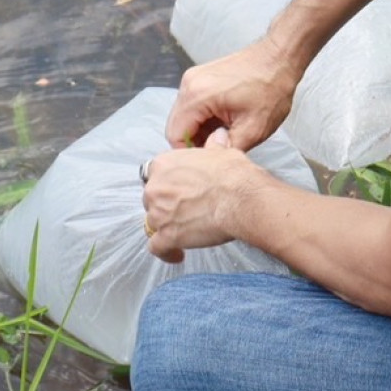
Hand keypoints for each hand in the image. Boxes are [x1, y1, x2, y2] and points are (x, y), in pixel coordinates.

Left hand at [142, 145, 268, 264]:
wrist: (240, 198)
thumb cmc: (233, 175)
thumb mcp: (222, 152)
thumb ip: (213, 146)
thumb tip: (218, 137)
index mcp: (165, 164)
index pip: (153, 174)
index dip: (165, 183)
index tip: (176, 189)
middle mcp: (156, 187)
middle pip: (150, 199)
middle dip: (164, 205)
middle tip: (183, 210)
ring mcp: (159, 213)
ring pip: (152, 223)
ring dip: (165, 227)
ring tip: (182, 232)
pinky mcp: (167, 236)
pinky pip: (157, 247)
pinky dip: (165, 252)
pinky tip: (176, 253)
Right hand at [166, 36, 302, 151]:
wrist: (279, 58)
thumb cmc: (271, 89)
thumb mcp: (254, 129)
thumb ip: (227, 150)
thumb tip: (211, 161)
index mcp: (197, 95)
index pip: (175, 135)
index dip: (190, 154)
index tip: (210, 160)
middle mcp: (188, 84)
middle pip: (176, 125)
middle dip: (194, 142)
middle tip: (219, 150)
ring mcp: (193, 78)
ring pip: (184, 116)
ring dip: (200, 130)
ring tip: (224, 136)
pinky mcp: (200, 77)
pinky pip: (192, 105)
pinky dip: (203, 118)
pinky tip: (223, 123)